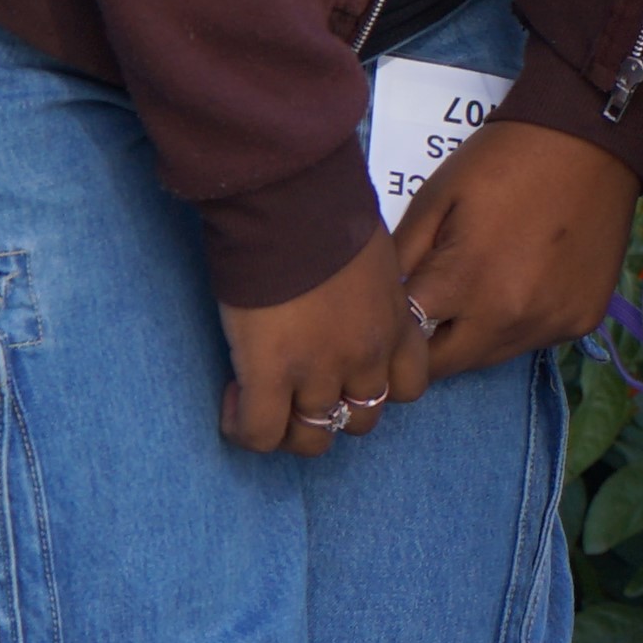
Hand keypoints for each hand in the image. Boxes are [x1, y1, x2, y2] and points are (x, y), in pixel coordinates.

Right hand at [219, 231, 432, 455]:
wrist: (292, 202)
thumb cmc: (329, 211)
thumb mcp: (374, 256)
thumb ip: (368, 290)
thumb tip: (344, 296)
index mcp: (395, 324)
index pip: (408, 388)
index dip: (375, 387)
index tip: (347, 369)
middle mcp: (365, 356)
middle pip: (360, 421)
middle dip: (330, 411)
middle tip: (297, 385)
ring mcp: (318, 371)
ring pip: (311, 439)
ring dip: (287, 427)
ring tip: (262, 396)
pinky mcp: (269, 375)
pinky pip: (261, 434)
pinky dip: (246, 427)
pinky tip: (235, 394)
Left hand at [393, 117, 642, 381]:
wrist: (590, 138)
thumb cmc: (502, 160)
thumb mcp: (435, 198)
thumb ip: (400, 260)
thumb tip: (379, 307)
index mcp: (464, 284)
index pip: (405, 348)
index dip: (391, 335)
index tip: (393, 316)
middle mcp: (509, 317)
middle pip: (445, 366)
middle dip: (428, 345)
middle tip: (433, 305)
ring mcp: (551, 322)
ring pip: (491, 356)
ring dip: (475, 334)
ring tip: (482, 286)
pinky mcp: (583, 320)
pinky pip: (535, 338)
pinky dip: (521, 321)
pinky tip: (527, 279)